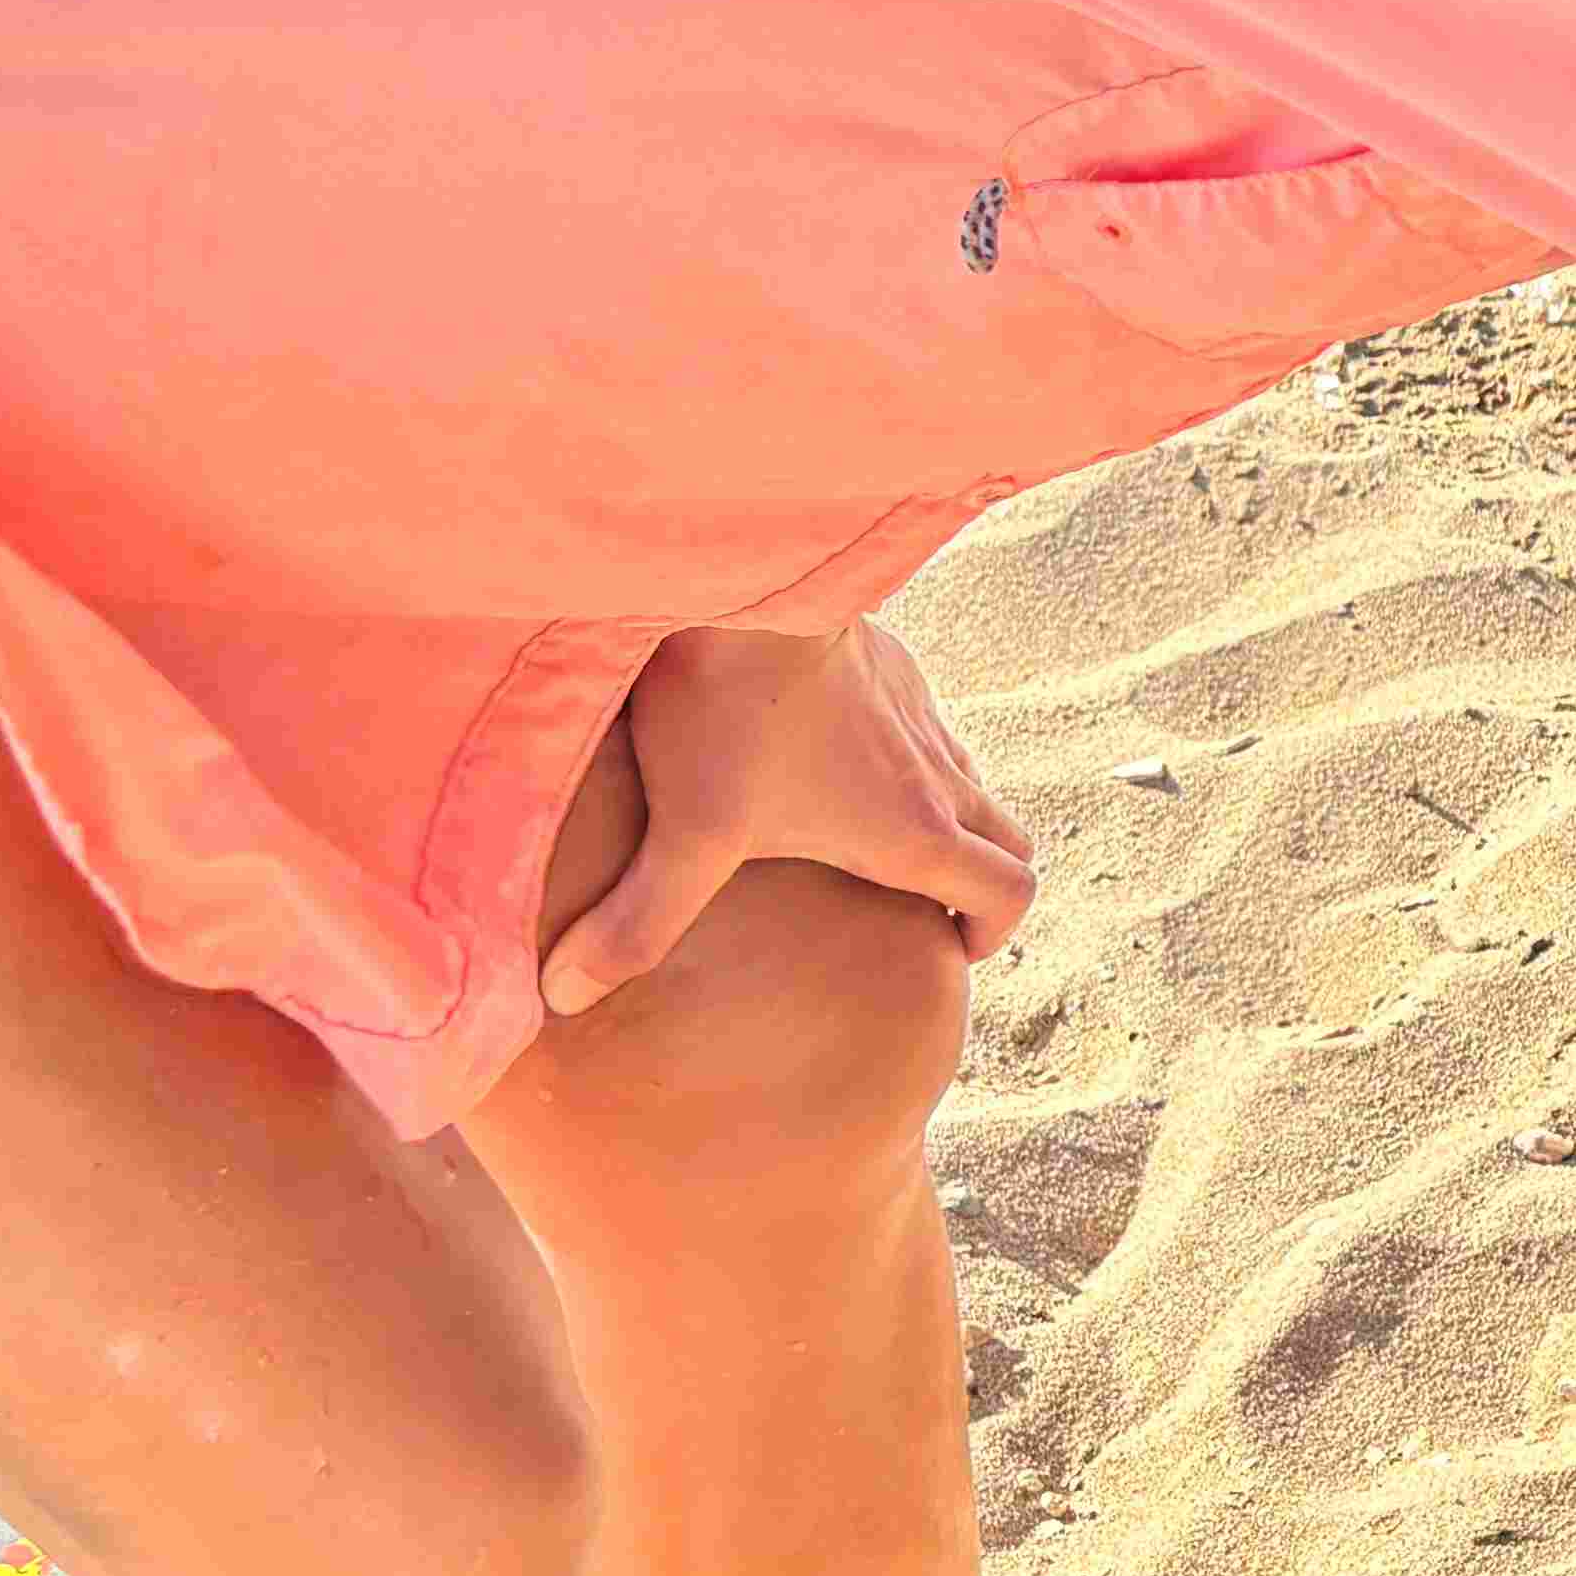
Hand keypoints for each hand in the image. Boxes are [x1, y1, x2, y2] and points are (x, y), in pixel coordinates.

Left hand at [541, 621, 1033, 1016]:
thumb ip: (635, 924)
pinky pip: (925, 728)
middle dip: (979, 881)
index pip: (1008, 891)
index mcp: (913, 829)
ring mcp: (920, 715)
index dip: (990, 931)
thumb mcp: (684, 832)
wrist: (751, 577)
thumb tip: (567, 998)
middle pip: (1008, 839)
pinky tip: (832, 755)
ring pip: (969, 781)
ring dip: (946, 818)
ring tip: (874, 839)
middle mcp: (937, 774)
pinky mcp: (890, 668)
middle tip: (922, 909)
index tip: (946, 950)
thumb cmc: (731, 708)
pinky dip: (908, 760)